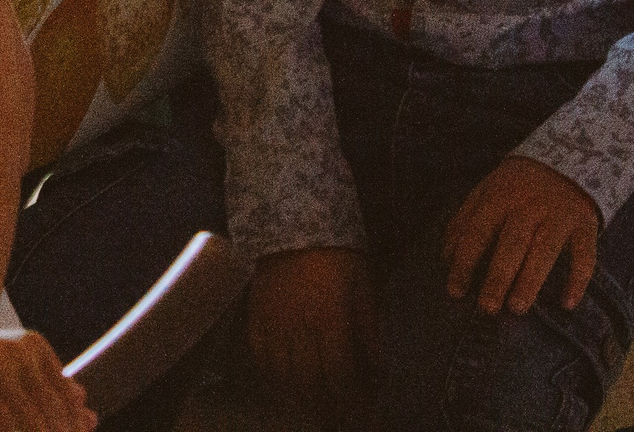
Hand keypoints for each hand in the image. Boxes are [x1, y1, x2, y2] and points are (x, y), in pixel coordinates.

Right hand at [247, 247, 371, 408]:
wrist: (294, 221)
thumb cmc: (337, 254)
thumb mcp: (364, 288)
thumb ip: (369, 331)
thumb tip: (377, 370)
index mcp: (331, 319)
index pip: (341, 374)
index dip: (352, 399)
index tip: (362, 410)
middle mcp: (299, 327)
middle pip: (311, 382)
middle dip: (326, 407)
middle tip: (336, 419)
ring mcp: (273, 323)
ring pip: (284, 375)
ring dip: (300, 397)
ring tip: (313, 408)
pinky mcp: (255, 316)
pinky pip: (260, 357)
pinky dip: (272, 377)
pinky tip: (284, 385)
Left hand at [442, 157, 600, 314]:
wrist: (568, 158)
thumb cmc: (517, 184)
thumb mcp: (487, 190)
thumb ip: (465, 219)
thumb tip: (446, 256)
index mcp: (499, 197)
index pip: (478, 233)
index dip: (465, 263)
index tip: (455, 291)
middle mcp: (529, 206)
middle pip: (511, 244)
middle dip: (497, 277)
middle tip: (486, 308)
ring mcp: (559, 215)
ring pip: (544, 251)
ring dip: (530, 280)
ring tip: (516, 308)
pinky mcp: (585, 224)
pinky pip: (585, 255)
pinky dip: (578, 280)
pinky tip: (567, 304)